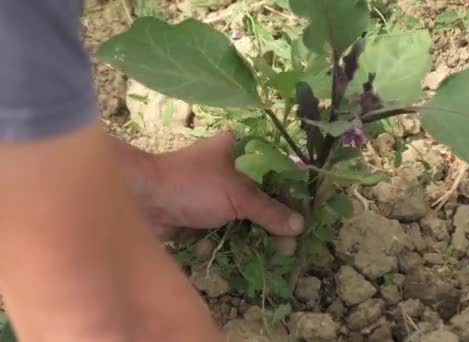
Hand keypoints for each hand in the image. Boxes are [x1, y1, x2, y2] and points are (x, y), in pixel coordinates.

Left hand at [114, 131, 303, 254]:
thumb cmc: (191, 185)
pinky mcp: (198, 210)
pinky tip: (237, 248)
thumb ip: (269, 210)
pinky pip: (223, 224)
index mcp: (238, 148)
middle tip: (290, 242)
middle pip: (261, 193)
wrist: (138, 199)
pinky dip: (229, 236)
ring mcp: (211, 190)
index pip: (276, 165)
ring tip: (275, 252)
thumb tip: (299, 225)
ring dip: (255, 232)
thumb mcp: (237, 196)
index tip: (307, 211)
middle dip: (275, 219)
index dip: (293, 188)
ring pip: (243, 212)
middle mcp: (227, 165)